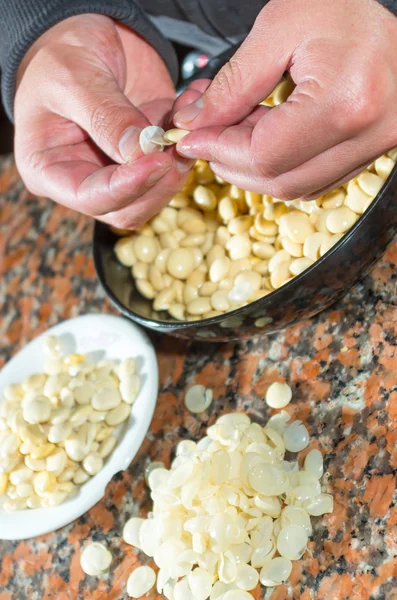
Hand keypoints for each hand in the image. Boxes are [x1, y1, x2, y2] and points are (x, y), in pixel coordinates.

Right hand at [15, 14, 192, 228]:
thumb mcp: (75, 77)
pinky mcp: (148, 156)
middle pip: (128, 207)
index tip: (157, 162)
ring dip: (178, 164)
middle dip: (158, 182)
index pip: (90, 197)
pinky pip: (175, 163)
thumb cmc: (62, 52)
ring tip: (187, 121)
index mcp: (50, 169)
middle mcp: (85, 177)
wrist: (88, 31)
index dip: (126, 187)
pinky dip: (190, 139)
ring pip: (156, 193)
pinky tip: (191, 105)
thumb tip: (140, 153)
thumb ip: (106, 117)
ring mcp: (119, 170)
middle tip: (178, 146)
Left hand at [174, 0, 396, 199]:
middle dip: (233, 164)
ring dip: (257, 167)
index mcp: (345, 101)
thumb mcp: (278, 28)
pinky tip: (269, 134)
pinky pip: (318, 178)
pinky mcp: (375, 147)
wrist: (387, 7)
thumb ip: (233, 84)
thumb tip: (195, 124)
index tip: (191, 137)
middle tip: (208, 136)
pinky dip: (284, 166)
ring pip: (298, 186)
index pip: (265, 156)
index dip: (219, 150)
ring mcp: (377, 144)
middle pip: (280, 181)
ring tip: (240, 127)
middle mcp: (369, 133)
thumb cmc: (339, 2)